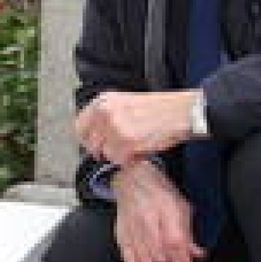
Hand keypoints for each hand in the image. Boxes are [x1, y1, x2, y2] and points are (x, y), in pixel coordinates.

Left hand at [76, 90, 197, 165]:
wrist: (181, 111)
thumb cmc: (159, 108)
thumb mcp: (126, 103)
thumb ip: (107, 116)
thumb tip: (96, 135)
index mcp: (103, 101)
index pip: (80, 126)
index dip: (88, 139)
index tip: (95, 144)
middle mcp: (105, 113)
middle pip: (91, 143)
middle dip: (104, 150)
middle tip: (119, 149)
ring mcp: (114, 128)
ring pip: (106, 154)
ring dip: (119, 155)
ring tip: (135, 145)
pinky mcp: (126, 142)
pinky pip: (120, 160)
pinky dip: (130, 159)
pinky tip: (141, 149)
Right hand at [112, 159, 204, 261]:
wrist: (133, 180)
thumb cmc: (159, 192)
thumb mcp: (181, 207)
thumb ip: (188, 232)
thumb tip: (195, 253)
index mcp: (165, 207)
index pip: (175, 241)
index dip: (183, 259)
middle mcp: (146, 217)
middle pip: (161, 254)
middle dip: (172, 261)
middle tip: (177, 260)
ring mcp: (131, 227)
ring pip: (146, 260)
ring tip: (163, 258)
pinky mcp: (120, 233)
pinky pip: (129, 259)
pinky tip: (147, 260)